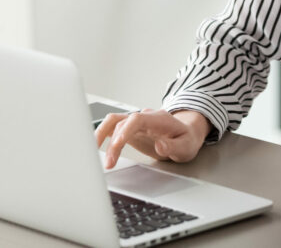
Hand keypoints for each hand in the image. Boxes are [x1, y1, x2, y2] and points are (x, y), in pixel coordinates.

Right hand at [95, 108, 210, 169]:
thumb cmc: (186, 139)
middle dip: (112, 143)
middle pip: (121, 122)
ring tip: (94, 155)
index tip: (118, 144)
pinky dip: (101, 135)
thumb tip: (160, 145)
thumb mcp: (186, 146)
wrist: (185, 133)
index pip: (137, 119)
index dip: (125, 130)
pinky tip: (94, 146)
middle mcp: (144, 117)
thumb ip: (173, 146)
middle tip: (109, 163)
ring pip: (113, 122)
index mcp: (159, 119)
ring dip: (102, 136)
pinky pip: (112, 127)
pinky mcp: (129, 129)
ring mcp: (135, 122)